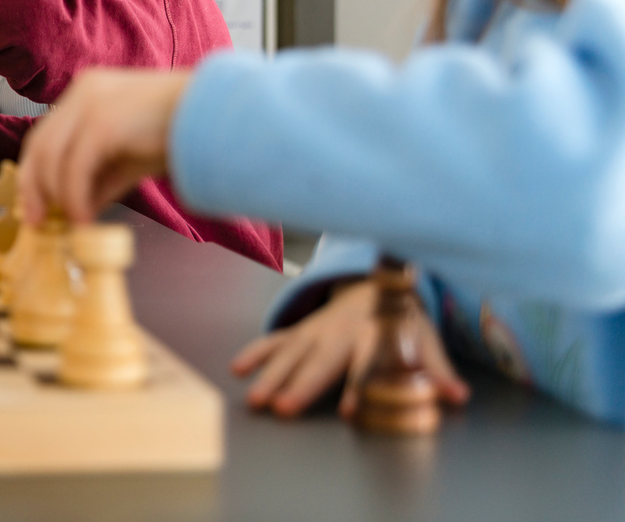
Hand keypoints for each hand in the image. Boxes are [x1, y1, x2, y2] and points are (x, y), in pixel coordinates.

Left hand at [18, 69, 190, 226]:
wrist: (216, 116)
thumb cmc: (180, 132)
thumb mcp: (128, 160)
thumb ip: (99, 179)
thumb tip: (76, 209)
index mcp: (87, 92)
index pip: (45, 136)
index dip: (35, 174)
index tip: (36, 206)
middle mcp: (82, 92)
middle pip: (39, 145)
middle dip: (34, 188)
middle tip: (37, 222)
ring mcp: (90, 103)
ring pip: (52, 158)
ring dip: (56, 197)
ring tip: (70, 224)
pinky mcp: (102, 122)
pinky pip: (75, 168)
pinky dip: (75, 198)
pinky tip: (85, 218)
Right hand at [230, 280, 469, 417]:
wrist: (375, 282)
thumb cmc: (402, 319)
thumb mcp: (425, 339)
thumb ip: (437, 369)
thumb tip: (457, 395)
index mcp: (373, 334)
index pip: (366, 364)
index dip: (359, 387)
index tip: (350, 412)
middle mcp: (339, 331)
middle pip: (318, 361)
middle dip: (299, 384)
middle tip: (282, 408)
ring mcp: (315, 329)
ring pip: (290, 353)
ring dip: (270, 375)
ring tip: (255, 399)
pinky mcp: (300, 330)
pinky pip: (274, 340)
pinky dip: (255, 352)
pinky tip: (238, 369)